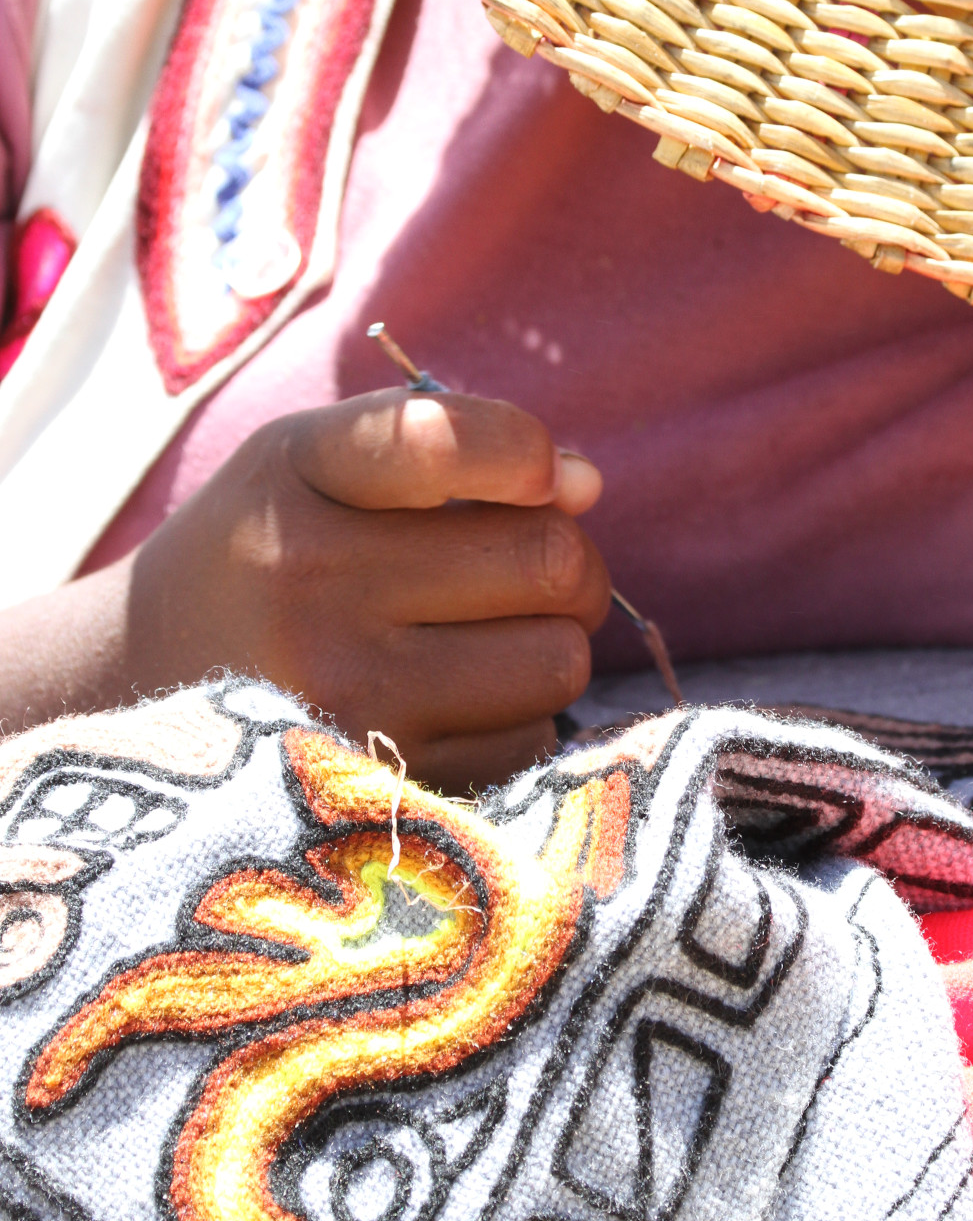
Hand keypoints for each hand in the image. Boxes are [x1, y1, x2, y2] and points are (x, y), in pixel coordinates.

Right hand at [0, 392, 609, 792]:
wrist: (136, 686)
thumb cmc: (271, 551)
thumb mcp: (318, 461)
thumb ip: (455, 444)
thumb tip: (588, 487)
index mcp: (295, 473)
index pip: (448, 440)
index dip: (528, 455)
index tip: (535, 477)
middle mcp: (309, 581)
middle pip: (551, 560)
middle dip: (568, 561)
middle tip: (528, 570)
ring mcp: (343, 691)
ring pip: (557, 659)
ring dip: (550, 644)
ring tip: (485, 637)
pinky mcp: (377, 781)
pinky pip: (530, 741)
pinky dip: (515, 719)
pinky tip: (449, 703)